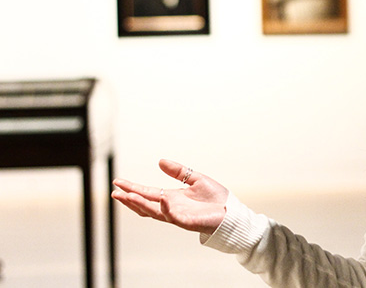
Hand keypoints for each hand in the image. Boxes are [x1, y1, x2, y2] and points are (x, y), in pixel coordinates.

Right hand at [112, 159, 228, 234]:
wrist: (232, 213)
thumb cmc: (215, 198)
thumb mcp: (196, 179)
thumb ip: (179, 172)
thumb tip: (160, 161)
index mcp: (172, 198)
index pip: (148, 193)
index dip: (133, 189)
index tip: (118, 183)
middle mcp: (172, 208)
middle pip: (146, 204)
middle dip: (130, 199)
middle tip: (115, 192)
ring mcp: (179, 216)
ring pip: (155, 212)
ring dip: (141, 204)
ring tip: (128, 196)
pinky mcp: (190, 222)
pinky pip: (175, 217)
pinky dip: (167, 209)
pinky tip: (162, 199)